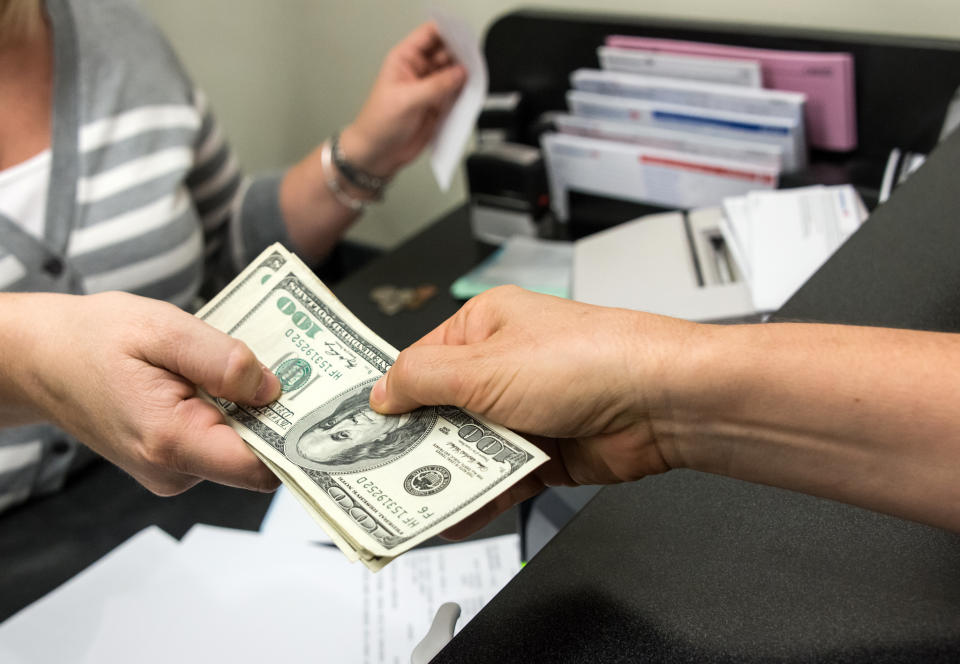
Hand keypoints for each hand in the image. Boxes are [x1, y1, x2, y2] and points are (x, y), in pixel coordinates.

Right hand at [5, 292, 281, 495]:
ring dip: (254, 413)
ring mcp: (172, 471)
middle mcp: (173, 470)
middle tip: (304, 373)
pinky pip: (220, 442)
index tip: (327, 410)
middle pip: (257, 459)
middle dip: (282, 419)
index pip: (261, 467)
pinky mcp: (172, 462)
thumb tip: (272, 389)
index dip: (299, 442)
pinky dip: (231, 414)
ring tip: (253, 368)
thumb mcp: (162, 329)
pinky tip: (223, 381)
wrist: (41, 357)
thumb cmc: (93, 338)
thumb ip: (221, 360)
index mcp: (171, 440)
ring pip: (240, 450)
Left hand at [340, 21, 466, 177]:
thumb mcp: (407, 100)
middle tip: (473, 62)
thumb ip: (437, 86)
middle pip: (446, 53)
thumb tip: (460, 73)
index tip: (463, 39)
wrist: (378, 154)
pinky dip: (464, 94)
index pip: (430, 35)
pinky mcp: (437, 106)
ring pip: (454, 74)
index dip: (447, 32)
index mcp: (405, 59)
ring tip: (474, 79)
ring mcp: (429, 88)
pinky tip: (469, 95)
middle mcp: (418, 71)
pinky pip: (456, 95)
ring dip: (464, 76)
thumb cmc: (378, 124)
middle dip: (461, 55)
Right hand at [370, 286, 699, 537]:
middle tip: (374, 476)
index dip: (389, 397)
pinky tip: (452, 517)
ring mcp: (526, 412)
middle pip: (442, 412)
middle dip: (414, 444)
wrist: (661, 402)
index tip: (357, 429)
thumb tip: (381, 392)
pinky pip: (500, 479)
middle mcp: (504, 367)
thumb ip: (423, 380)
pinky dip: (478, 498)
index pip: (420, 363)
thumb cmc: (587, 359)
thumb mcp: (483, 365)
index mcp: (486, 327)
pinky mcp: (546, 453)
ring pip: (469, 450)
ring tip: (406, 504)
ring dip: (445, 476)